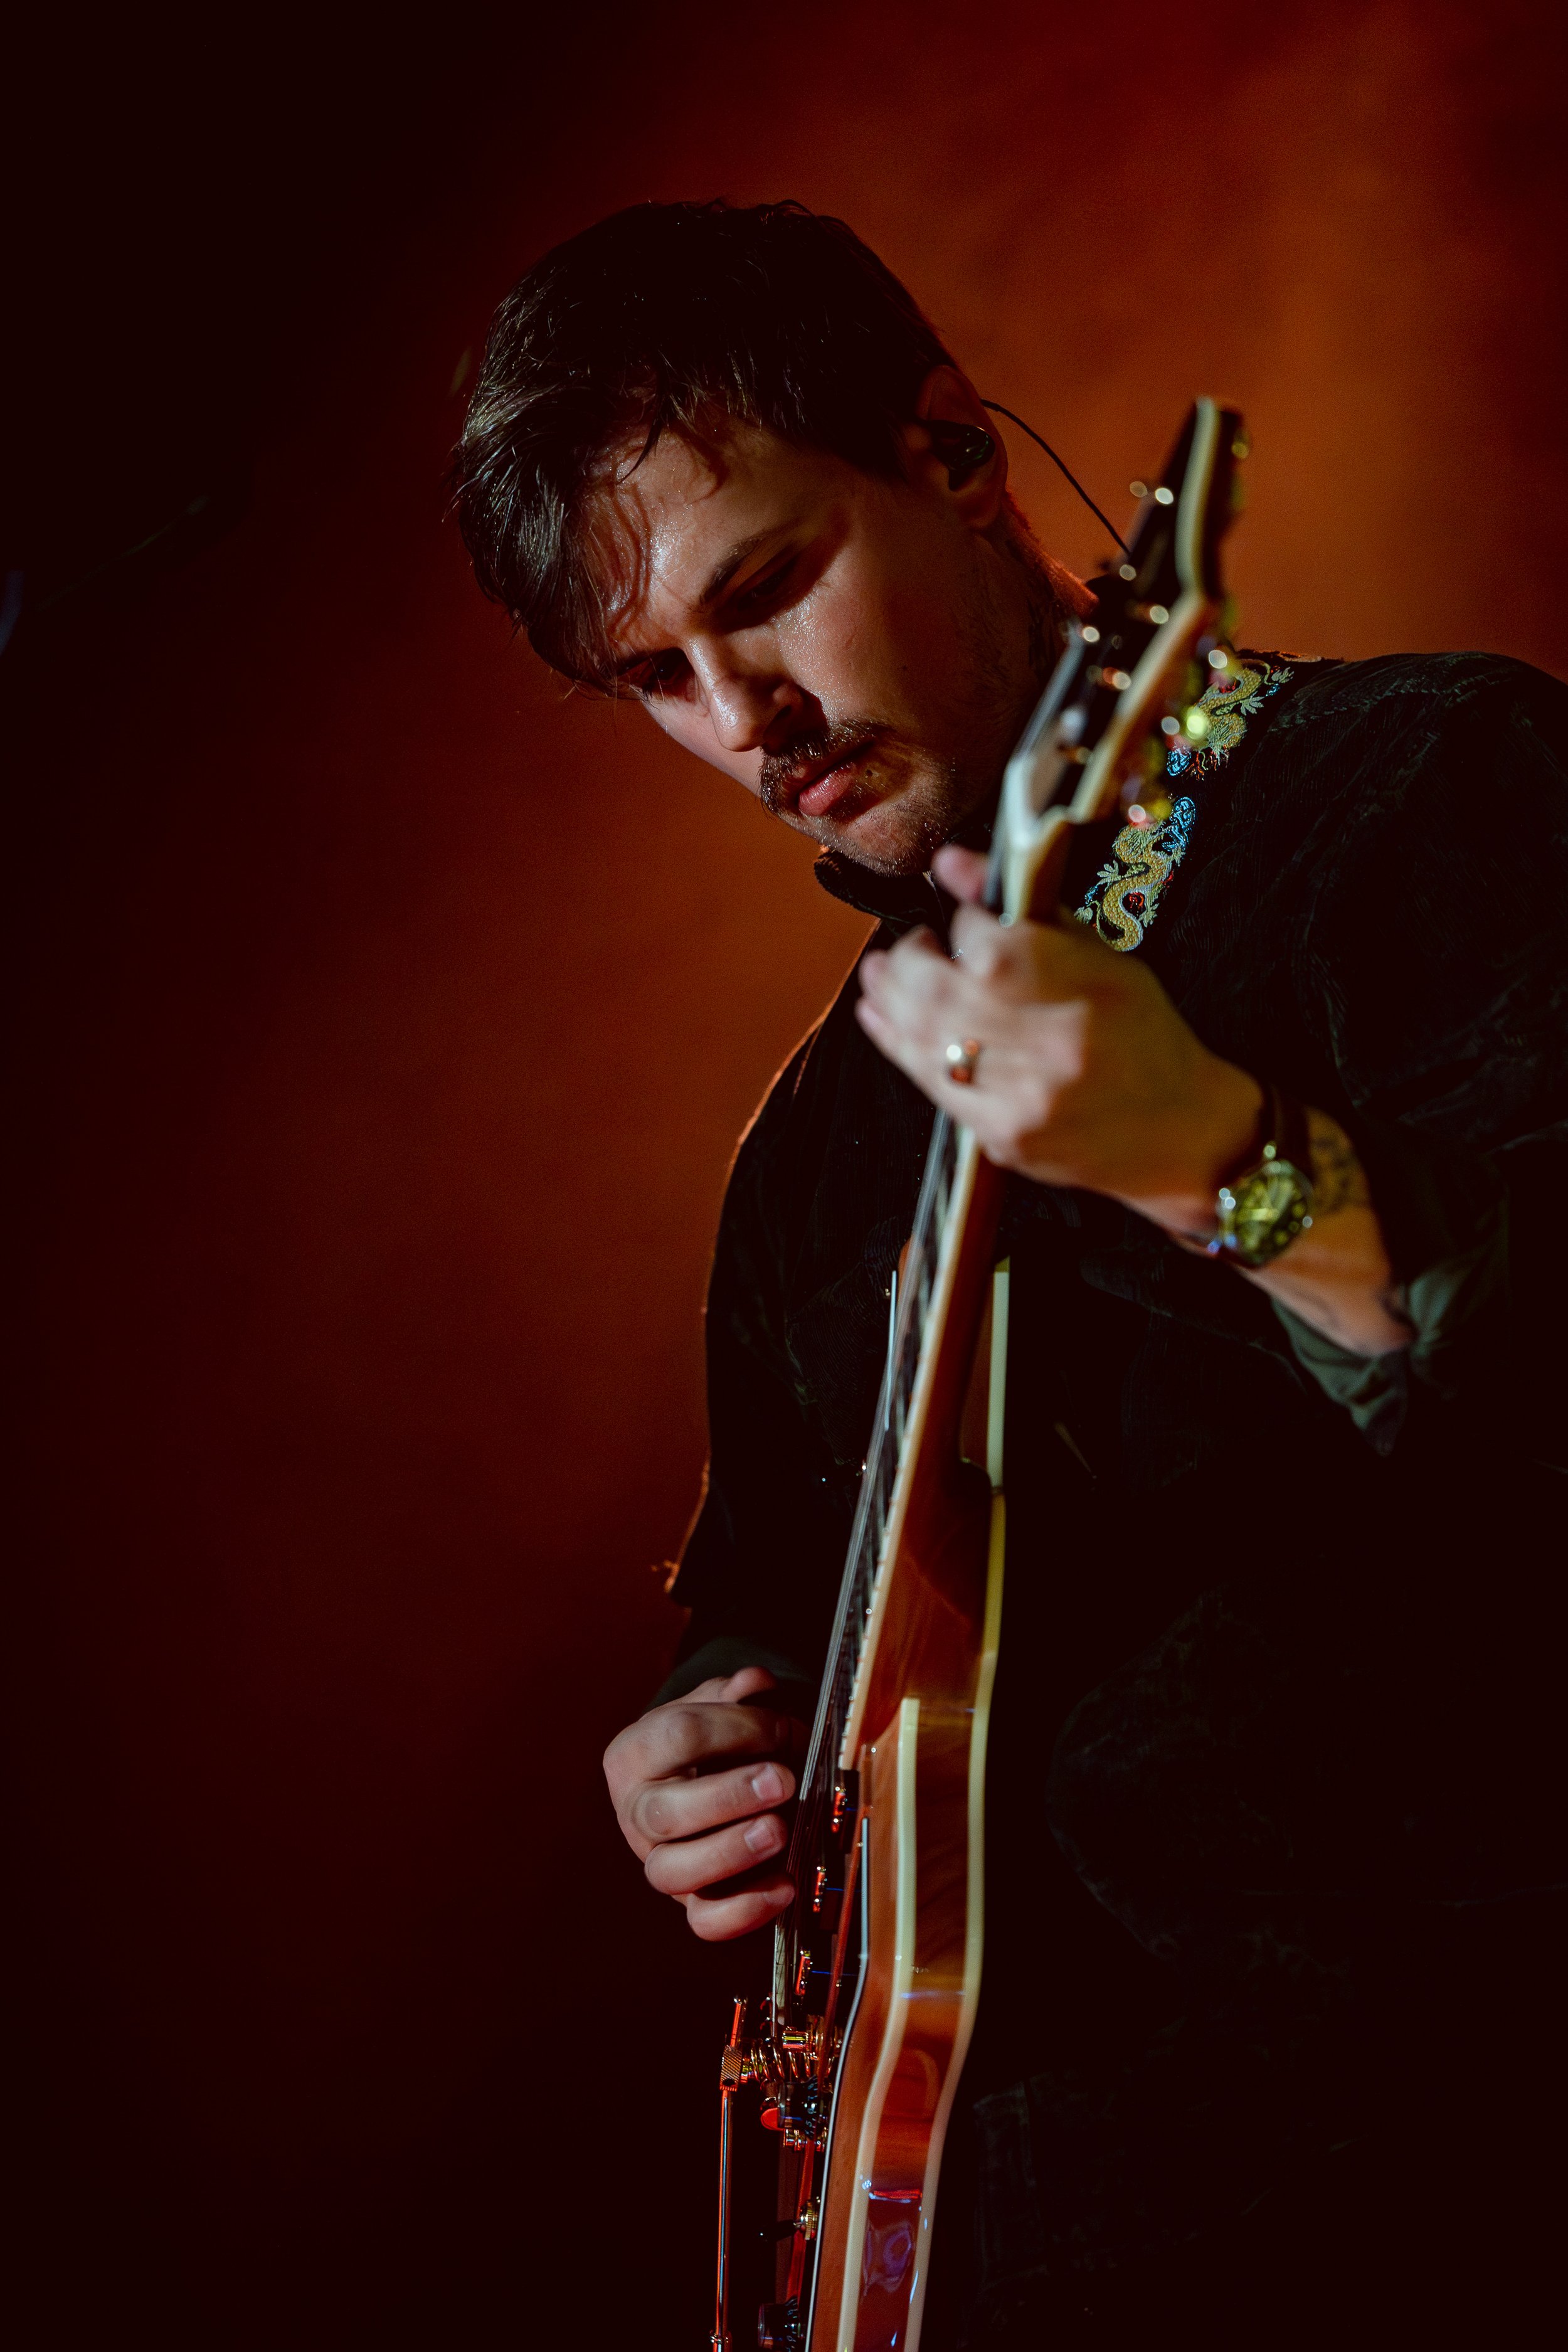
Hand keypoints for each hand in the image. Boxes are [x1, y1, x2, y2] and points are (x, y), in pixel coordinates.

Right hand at [603, 1667, 806, 1941]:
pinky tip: (786, 1885)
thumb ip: (734, 1694)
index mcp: (633, 1754)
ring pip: (673, 1872)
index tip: (780, 1726)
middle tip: (782, 1780)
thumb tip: (755, 1684)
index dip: (734, 1728)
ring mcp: (658, 1861)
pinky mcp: (690, 1901)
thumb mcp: (715, 1706)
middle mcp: (636, 1812)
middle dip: (728, 1796)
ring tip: (780, 1831)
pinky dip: (745, 1912)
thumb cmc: (710, 1740)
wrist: (696, 1780)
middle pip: (664, 1812)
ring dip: (731, 1852)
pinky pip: (704, 1922)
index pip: (675, 1736)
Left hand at [854, 843, 1261, 1232]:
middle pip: (938, 987)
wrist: (1181, 1130)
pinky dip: (896, 1044)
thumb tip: (952, 862)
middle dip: (908, 958)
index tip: (960, 918)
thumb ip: (1028, 908)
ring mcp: (1021, 1095)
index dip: (959, 921)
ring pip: (924, 1036)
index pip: (983, 938)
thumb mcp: (1103, 956)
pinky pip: (930, 1083)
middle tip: (909, 944)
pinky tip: (882, 1018)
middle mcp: (1047, 1042)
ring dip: (890, 998)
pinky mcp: (1002, 1135)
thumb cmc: (1145, 1036)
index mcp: (1079, 986)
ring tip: (879, 975)